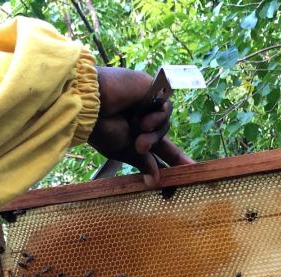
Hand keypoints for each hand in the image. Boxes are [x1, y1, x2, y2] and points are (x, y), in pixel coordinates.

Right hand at [88, 67, 192, 185]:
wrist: (90, 104)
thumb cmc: (101, 128)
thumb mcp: (123, 151)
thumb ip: (143, 163)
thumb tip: (154, 182)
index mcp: (133, 134)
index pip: (158, 149)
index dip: (172, 160)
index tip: (190, 171)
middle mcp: (142, 119)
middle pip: (163, 136)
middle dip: (159, 146)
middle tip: (142, 148)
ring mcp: (147, 104)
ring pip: (165, 124)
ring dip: (153, 132)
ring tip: (137, 129)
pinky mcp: (152, 89)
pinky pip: (165, 107)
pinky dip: (157, 116)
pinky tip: (142, 117)